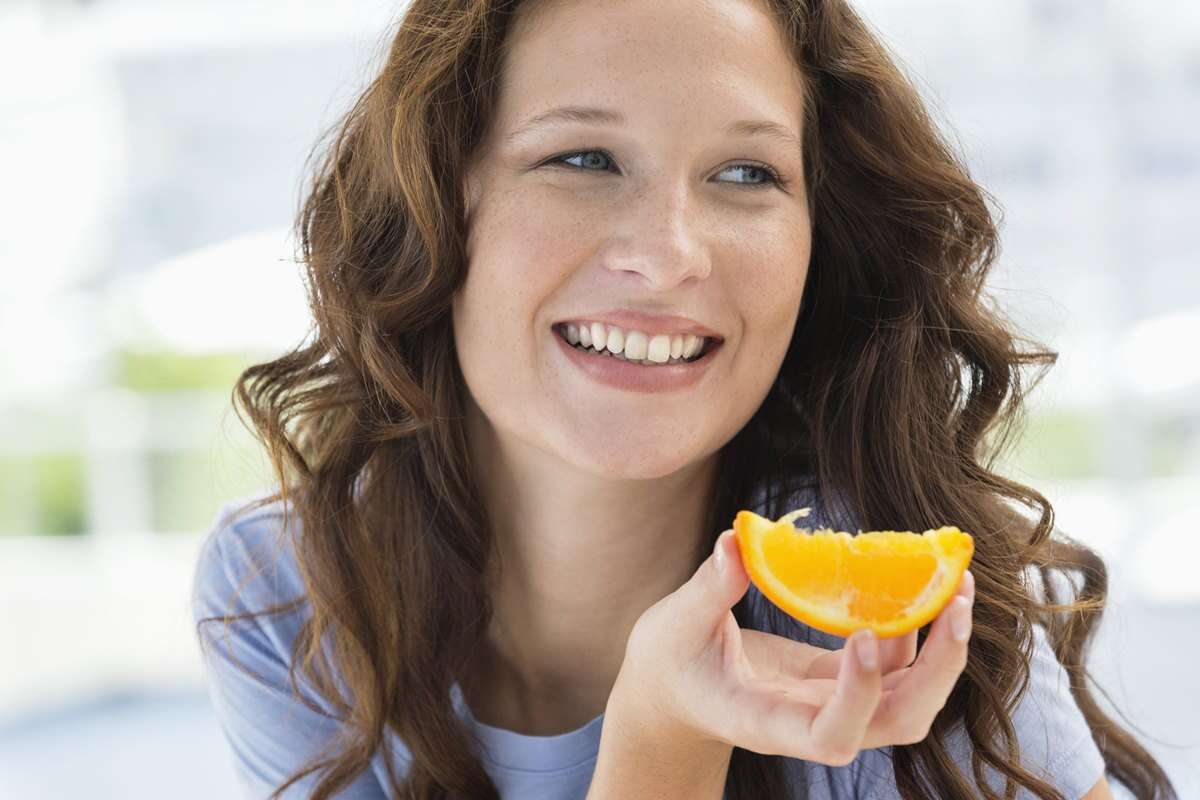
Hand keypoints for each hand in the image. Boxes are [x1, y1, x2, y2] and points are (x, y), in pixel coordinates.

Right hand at [610, 528, 974, 765]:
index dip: (859, 694)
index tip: (861, 635)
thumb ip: (708, 589)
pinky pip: (894, 664)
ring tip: (957, 582)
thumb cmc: (668, 664)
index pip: (831, 736)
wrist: (673, 693)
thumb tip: (734, 541)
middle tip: (955, 601)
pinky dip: (917, 627)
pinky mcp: (839, 678)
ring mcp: (832, 702)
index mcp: (768, 723)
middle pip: (898, 721)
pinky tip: (923, 581)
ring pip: (910, 697)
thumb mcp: (674, 626)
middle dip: (938, 669)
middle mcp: (812, 722)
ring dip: (942, 648)